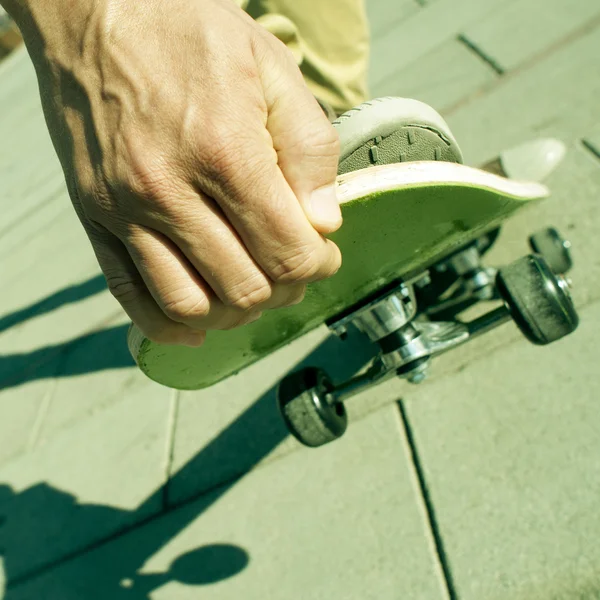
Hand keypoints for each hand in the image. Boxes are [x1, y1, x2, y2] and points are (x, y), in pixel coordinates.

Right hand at [15, 0, 341, 345]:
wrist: (96, 10)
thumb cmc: (189, 33)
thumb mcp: (272, 69)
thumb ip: (309, 148)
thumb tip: (324, 223)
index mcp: (226, 151)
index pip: (289, 252)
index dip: (318, 265)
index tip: (322, 253)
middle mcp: (170, 189)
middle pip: (246, 288)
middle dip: (284, 290)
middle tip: (293, 268)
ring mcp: (125, 210)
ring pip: (192, 305)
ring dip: (236, 311)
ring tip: (253, 286)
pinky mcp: (96, 218)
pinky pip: (131, 296)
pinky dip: (170, 326)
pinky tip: (200, 324)